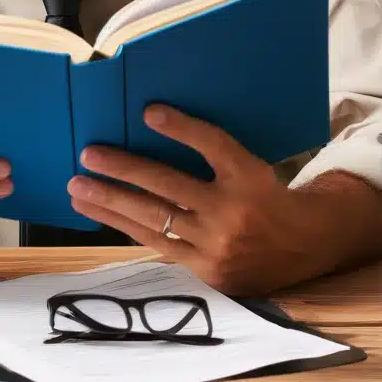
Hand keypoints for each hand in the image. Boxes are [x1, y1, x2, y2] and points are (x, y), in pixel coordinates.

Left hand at [67, 105, 335, 295]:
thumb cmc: (264, 196)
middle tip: (88, 155)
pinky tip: (101, 215)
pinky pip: (158, 245)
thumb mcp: (251, 165)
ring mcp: (218, 244)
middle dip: (123, 169)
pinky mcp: (207, 271)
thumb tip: (152, 121)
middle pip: (169, 184)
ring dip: (111, 203)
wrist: (304, 247)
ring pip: (155, 219)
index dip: (181, 127)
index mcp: (249, 175)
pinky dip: (127, 228)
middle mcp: (233, 209)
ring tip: (78, 189)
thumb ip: (212, 152)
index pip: (213, 144)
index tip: (147, 111)